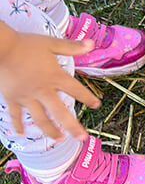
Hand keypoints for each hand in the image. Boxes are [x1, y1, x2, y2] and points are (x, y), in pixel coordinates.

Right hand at [0, 24, 100, 141]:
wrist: (2, 48)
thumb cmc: (27, 44)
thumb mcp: (52, 43)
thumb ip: (72, 47)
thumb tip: (92, 43)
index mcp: (55, 77)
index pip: (76, 90)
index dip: (88, 98)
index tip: (96, 105)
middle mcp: (43, 90)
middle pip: (60, 113)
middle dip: (72, 126)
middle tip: (82, 138)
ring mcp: (27, 97)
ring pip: (40, 119)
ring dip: (50, 131)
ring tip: (60, 139)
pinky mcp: (12, 99)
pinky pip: (16, 116)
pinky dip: (19, 125)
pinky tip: (22, 133)